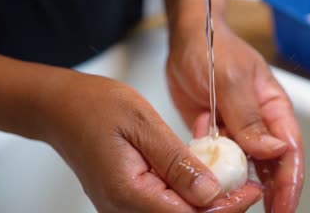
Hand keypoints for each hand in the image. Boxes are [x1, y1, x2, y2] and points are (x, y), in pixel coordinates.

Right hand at [38, 72, 260, 211]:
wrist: (60, 108)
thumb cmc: (94, 107)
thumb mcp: (143, 124)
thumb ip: (176, 162)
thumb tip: (210, 193)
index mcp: (128, 193)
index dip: (226, 207)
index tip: (249, 189)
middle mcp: (123, 209)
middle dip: (220, 208)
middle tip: (245, 185)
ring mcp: (123, 207)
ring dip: (205, 204)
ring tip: (230, 181)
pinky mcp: (125, 200)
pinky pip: (163, 206)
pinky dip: (187, 196)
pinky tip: (201, 178)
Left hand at [167, 16, 303, 211]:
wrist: (187, 40)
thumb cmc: (213, 48)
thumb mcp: (231, 80)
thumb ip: (249, 117)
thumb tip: (274, 150)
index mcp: (273, 107)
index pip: (289, 149)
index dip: (291, 180)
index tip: (285, 205)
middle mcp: (259, 121)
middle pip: (273, 164)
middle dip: (274, 192)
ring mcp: (238, 128)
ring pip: (248, 166)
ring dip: (246, 187)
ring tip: (240, 206)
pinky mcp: (218, 132)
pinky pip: (222, 159)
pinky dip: (220, 172)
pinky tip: (215, 184)